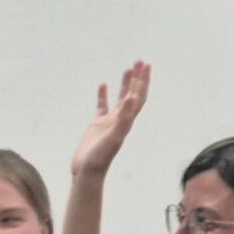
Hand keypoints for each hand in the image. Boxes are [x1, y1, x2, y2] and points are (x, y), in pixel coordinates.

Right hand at [72, 61, 152, 177]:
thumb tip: (133, 98)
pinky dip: (103, 95)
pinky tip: (103, 85)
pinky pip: (102, 107)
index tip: (146, 65)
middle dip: (138, 78)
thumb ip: (123, 117)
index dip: (143, 81)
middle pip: (133, 95)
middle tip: (140, 61)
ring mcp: (109, 122)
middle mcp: (121, 119)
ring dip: (125, 84)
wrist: (87, 172)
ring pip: (120, 99)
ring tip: (128, 68)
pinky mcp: (97, 125)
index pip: (139, 97)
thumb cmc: (101, 157)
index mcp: (127, 120)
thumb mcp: (114, 136)